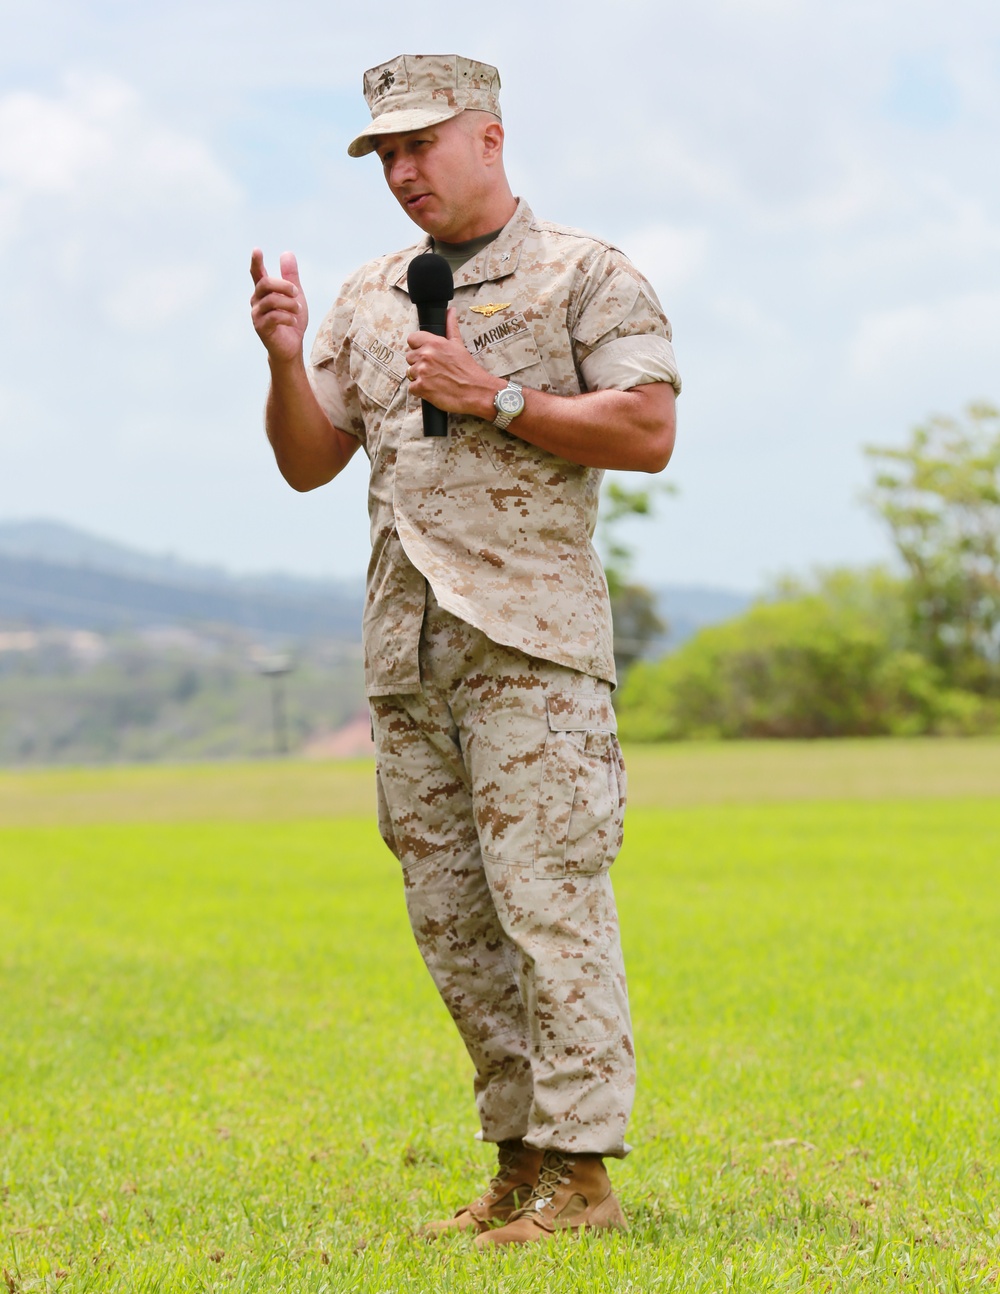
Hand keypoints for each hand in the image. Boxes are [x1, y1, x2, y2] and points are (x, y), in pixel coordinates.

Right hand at [250, 249, 308, 363]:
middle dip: (283, 285)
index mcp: (264, 292)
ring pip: (271, 301)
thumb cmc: (291, 319)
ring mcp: (257, 315)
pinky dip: (288, 317)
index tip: (257, 250)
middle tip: (296, 291)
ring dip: (289, 304)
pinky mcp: (261, 328)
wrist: (291, 346)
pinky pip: (274, 316)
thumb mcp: (295, 296)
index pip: (257, 273)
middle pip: (265, 284)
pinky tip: (293, 321)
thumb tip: (286, 253)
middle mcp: (257, 301)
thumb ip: (290, 276)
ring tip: (298, 310)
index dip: (256, 262)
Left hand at [405, 308, 501, 419]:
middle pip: (410, 357)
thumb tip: (450, 311)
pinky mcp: (421, 387)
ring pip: (410, 373)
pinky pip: (411, 388)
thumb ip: (451, 327)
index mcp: (434, 342)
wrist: (475, 391)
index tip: (424, 353)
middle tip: (433, 370)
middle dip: (419, 363)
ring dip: (419, 377)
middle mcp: (426, 355)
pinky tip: (432, 389)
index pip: (411, 339)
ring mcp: (422, 372)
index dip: (417, 347)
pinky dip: (420, 390)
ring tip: (434, 380)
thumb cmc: (468, 370)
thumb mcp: (459, 345)